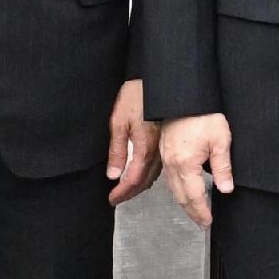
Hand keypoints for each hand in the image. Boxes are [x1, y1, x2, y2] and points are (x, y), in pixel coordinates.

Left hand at [105, 78, 156, 206]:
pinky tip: (145, 175)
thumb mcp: (119, 123)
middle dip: (130, 193)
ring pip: (154, 174)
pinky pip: (159, 165)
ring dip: (140, 186)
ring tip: (128, 191)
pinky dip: (150, 175)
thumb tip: (113, 174)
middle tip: (118, 199)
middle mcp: (156, 151)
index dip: (122, 192)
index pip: (132, 179)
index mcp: (144, 148)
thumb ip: (117, 151)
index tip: (112, 199)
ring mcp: (163, 146)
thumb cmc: (136, 97)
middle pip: (144, 181)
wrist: (156, 80)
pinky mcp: (165, 140)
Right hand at [160, 113, 233, 226]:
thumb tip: (226, 189)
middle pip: (180, 196)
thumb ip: (223, 167)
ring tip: (195, 212)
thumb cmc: (203, 115)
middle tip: (202, 223)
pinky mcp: (164, 151)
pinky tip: (184, 191)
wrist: (183, 96)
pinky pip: (169, 177)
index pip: (194, 196)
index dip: (201, 211)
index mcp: (186, 163)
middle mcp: (172, 164)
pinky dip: (177, 190)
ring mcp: (166, 158)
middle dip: (192, 212)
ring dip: (184, 202)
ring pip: (172, 188)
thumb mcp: (220, 140)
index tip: (208, 222)